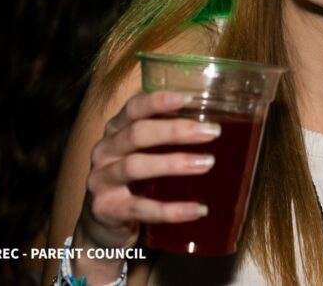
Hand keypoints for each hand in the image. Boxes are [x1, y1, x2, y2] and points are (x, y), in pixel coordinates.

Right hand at [76, 90, 220, 255]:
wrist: (104, 225)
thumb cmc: (136, 179)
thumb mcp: (145, 153)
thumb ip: (169, 137)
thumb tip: (220, 125)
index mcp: (116, 130)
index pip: (133, 108)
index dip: (158, 101)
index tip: (189, 98)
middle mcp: (105, 151)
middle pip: (137, 134)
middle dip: (176, 131)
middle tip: (212, 132)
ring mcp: (101, 180)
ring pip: (136, 166)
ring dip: (174, 163)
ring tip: (207, 163)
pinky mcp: (106, 209)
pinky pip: (140, 208)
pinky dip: (171, 210)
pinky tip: (197, 210)